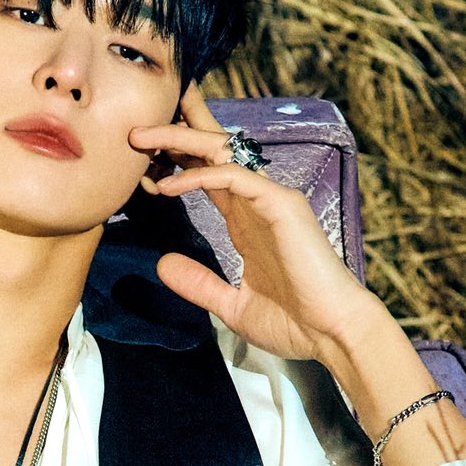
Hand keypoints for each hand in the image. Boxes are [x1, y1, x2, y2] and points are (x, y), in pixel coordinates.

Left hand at [128, 85, 390, 363]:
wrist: (331, 335)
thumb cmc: (293, 323)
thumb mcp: (230, 305)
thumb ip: (198, 283)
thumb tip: (162, 265)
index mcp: (246, 221)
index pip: (207, 176)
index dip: (173, 165)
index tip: (139, 166)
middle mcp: (256, 203)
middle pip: (212, 152)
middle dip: (175, 134)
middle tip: (134, 130)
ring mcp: (270, 199)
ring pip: (221, 152)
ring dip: (179, 141)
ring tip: (141, 138)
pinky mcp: (281, 204)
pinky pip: (236, 177)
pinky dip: (200, 176)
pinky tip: (169, 186)